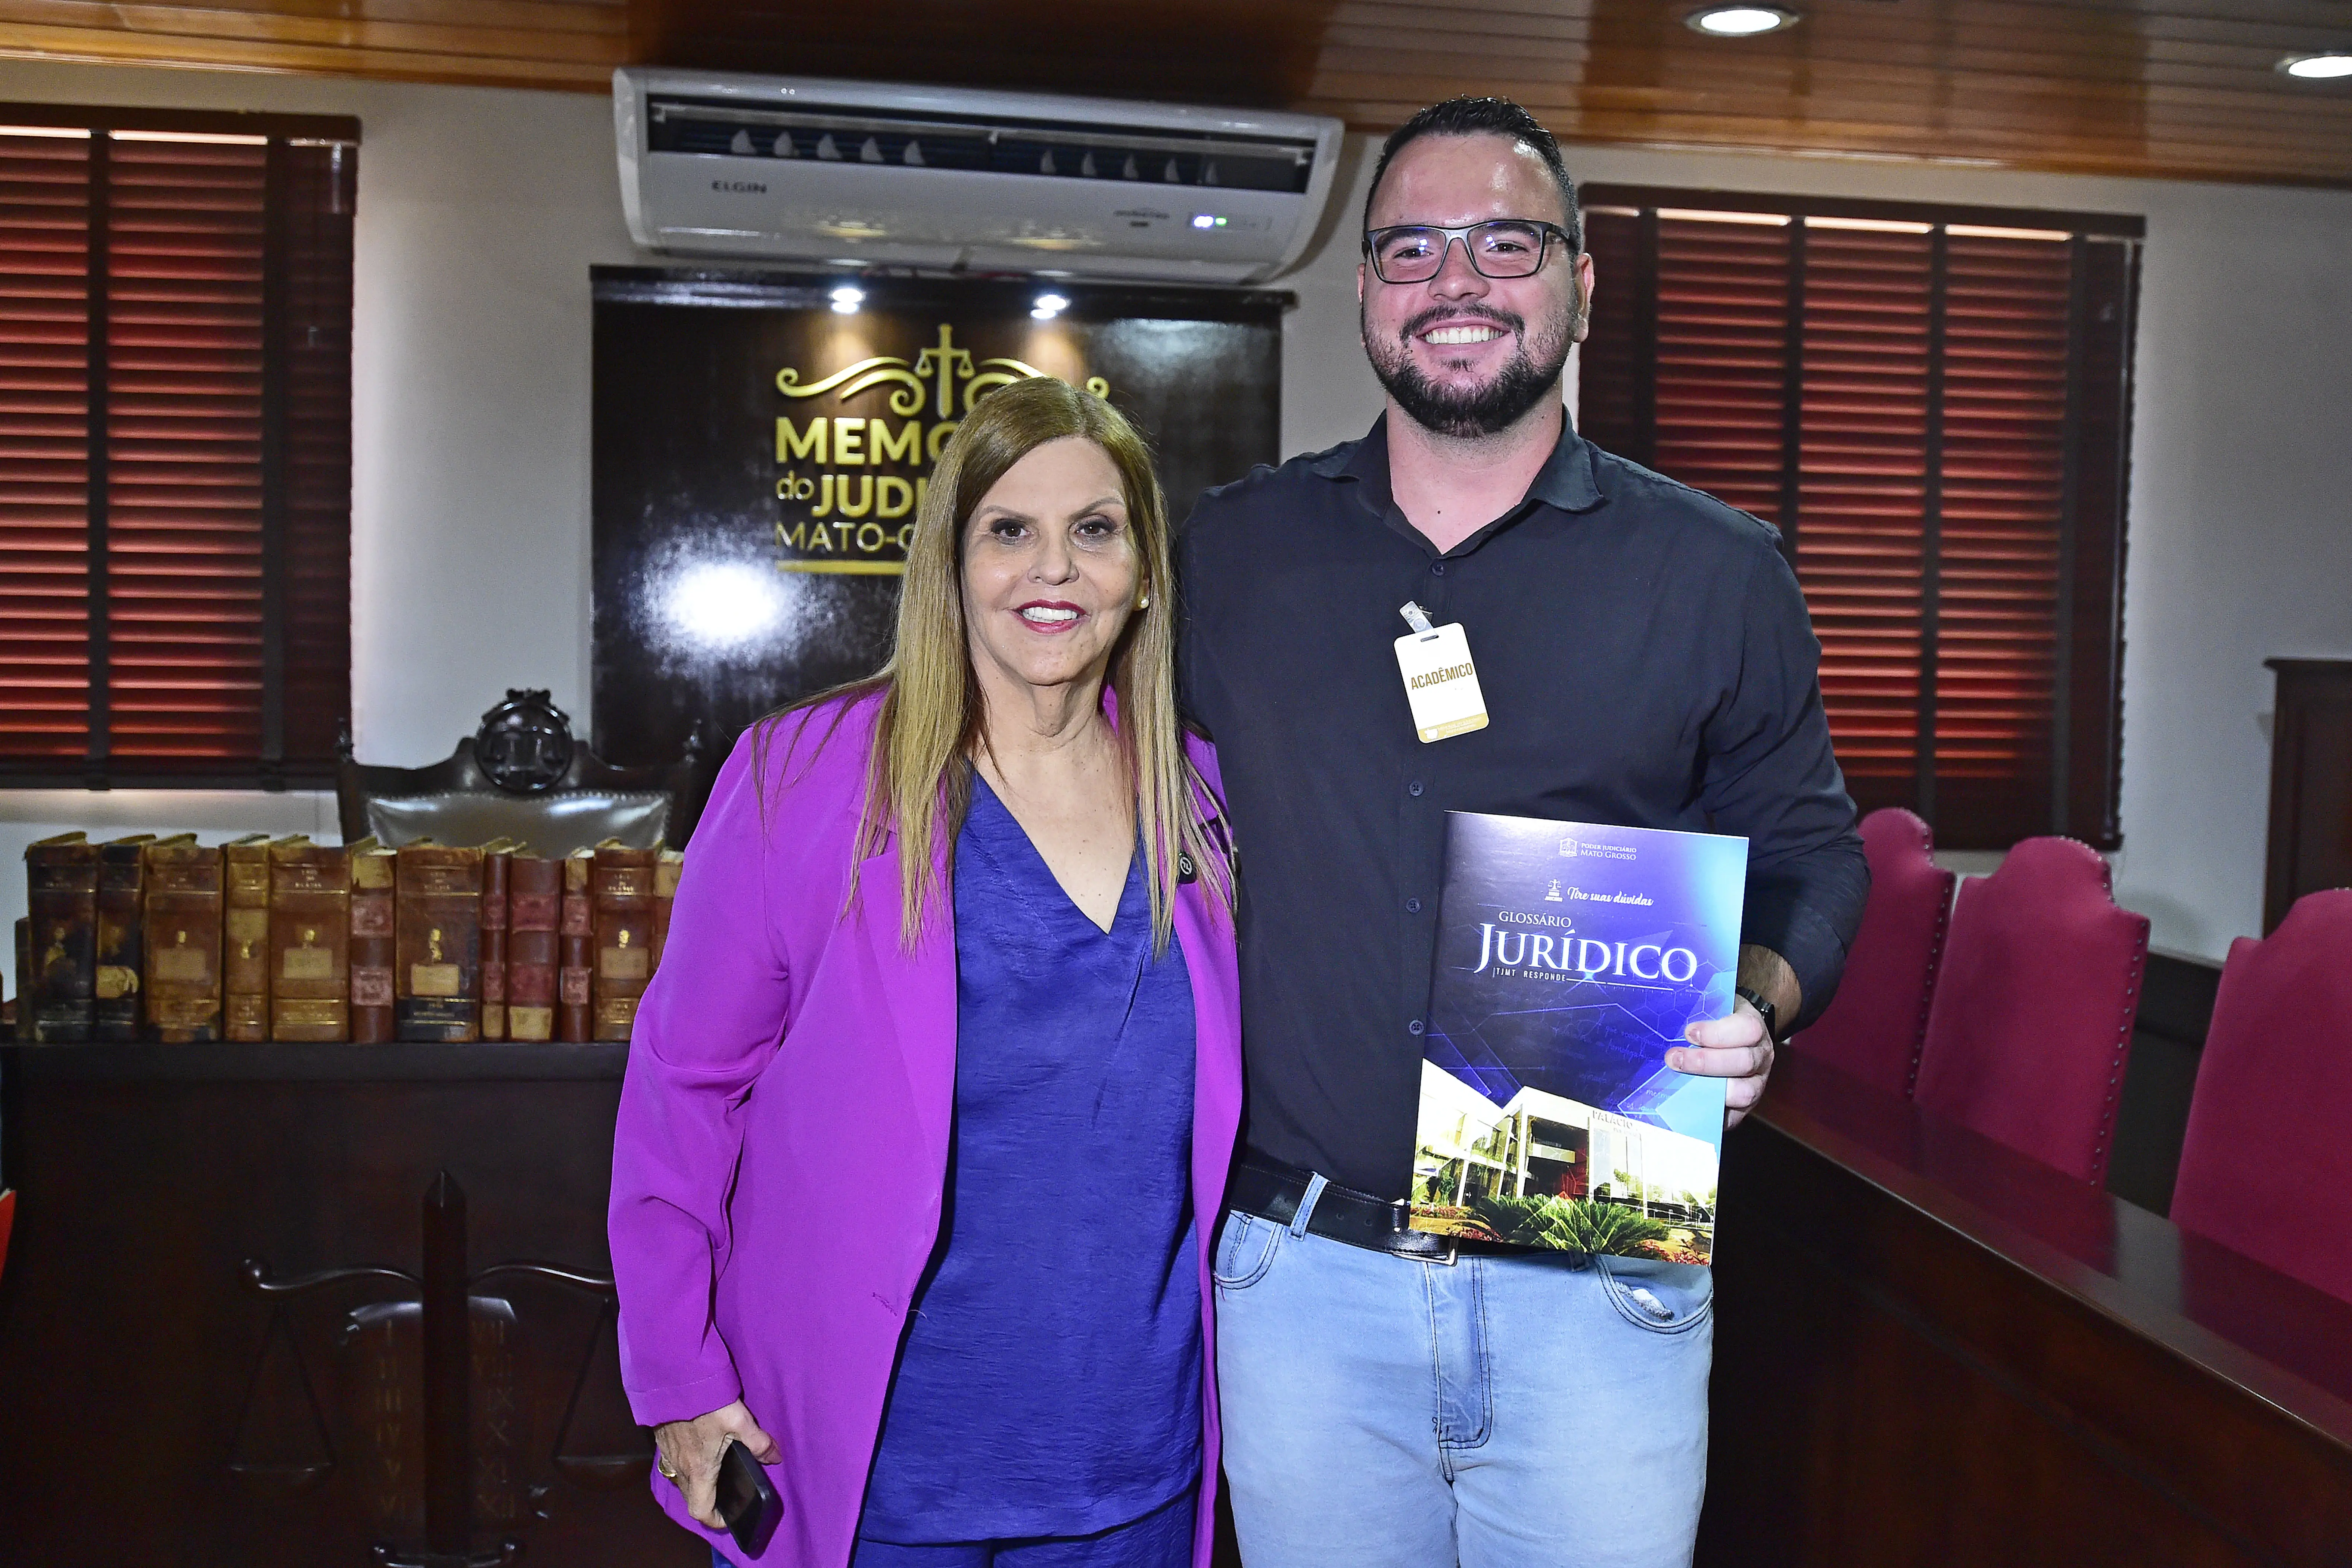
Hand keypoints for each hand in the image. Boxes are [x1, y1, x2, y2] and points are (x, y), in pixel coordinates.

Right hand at [653, 1399, 780, 1529]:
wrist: (674, 1379)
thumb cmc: (707, 1403)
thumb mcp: (739, 1421)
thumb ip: (759, 1442)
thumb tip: (775, 1457)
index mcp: (700, 1470)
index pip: (701, 1510)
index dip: (715, 1520)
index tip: (729, 1517)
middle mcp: (680, 1468)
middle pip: (691, 1498)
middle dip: (708, 1501)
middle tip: (726, 1493)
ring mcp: (668, 1455)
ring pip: (681, 1481)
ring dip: (696, 1483)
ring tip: (715, 1472)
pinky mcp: (663, 1441)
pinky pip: (674, 1464)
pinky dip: (687, 1466)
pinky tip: (699, 1450)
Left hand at [1667, 997, 1774, 1129]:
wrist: (1737, 1038)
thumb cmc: (1718, 1021)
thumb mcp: (1715, 1006)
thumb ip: (1700, 1010)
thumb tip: (1667, 1015)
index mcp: (1754, 1029)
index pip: (1747, 1029)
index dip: (1717, 1033)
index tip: (1689, 1032)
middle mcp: (1761, 1058)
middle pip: (1743, 1062)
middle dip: (1705, 1062)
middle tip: (1674, 1058)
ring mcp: (1756, 1085)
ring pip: (1744, 1092)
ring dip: (1709, 1088)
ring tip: (1679, 1080)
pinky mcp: (1745, 1108)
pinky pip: (1733, 1118)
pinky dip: (1711, 1115)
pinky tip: (1689, 1106)